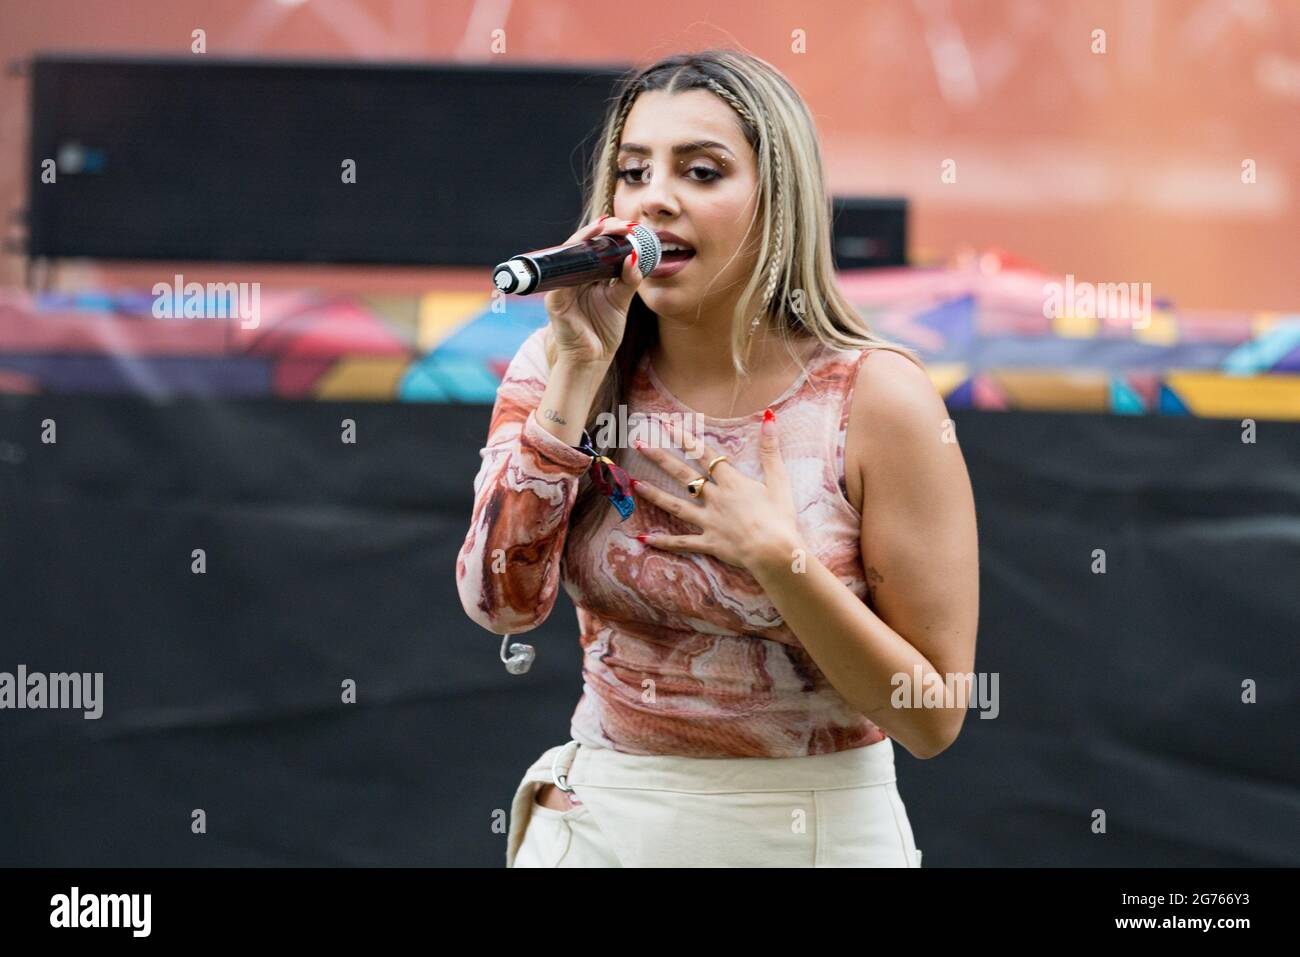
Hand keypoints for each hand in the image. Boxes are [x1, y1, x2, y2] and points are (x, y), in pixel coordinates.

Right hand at [544, 216, 643, 366]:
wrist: (592, 360)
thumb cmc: (603, 331)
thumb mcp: (621, 301)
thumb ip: (629, 279)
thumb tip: (636, 257)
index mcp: (586, 276)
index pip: (594, 248)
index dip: (607, 234)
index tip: (626, 226)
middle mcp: (571, 278)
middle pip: (580, 246)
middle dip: (597, 231)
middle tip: (617, 223)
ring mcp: (560, 288)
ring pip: (568, 255)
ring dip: (585, 240)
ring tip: (604, 229)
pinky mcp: (554, 301)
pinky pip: (561, 280)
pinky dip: (574, 265)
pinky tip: (588, 255)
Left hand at [629, 411, 806, 575]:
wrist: (774, 552)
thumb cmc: (780, 517)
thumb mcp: (780, 480)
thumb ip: (771, 450)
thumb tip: (769, 419)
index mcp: (732, 482)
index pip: (704, 454)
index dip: (685, 438)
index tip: (666, 424)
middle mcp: (715, 498)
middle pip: (683, 474)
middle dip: (660, 457)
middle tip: (639, 444)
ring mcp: (709, 521)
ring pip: (676, 506)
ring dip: (654, 494)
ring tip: (633, 483)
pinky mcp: (709, 542)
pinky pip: (683, 542)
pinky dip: (664, 541)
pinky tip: (645, 539)